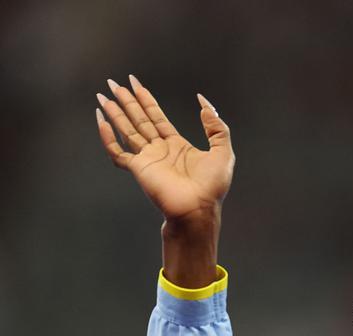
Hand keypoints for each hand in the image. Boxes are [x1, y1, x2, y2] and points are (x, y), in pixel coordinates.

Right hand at [95, 75, 234, 221]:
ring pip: (126, 130)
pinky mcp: (138, 168)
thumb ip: (216, 127)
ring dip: (115, 113)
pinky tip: (101, 121)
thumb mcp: (223, 151)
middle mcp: (159, 150)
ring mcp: (147, 159)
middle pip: (139, 119)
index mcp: (176, 145)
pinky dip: (108, 137)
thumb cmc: (212, 186)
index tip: (135, 82)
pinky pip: (117, 151)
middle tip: (114, 83)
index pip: (157, 116)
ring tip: (103, 95)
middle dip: (126, 101)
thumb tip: (204, 103)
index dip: (146, 99)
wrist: (199, 209)